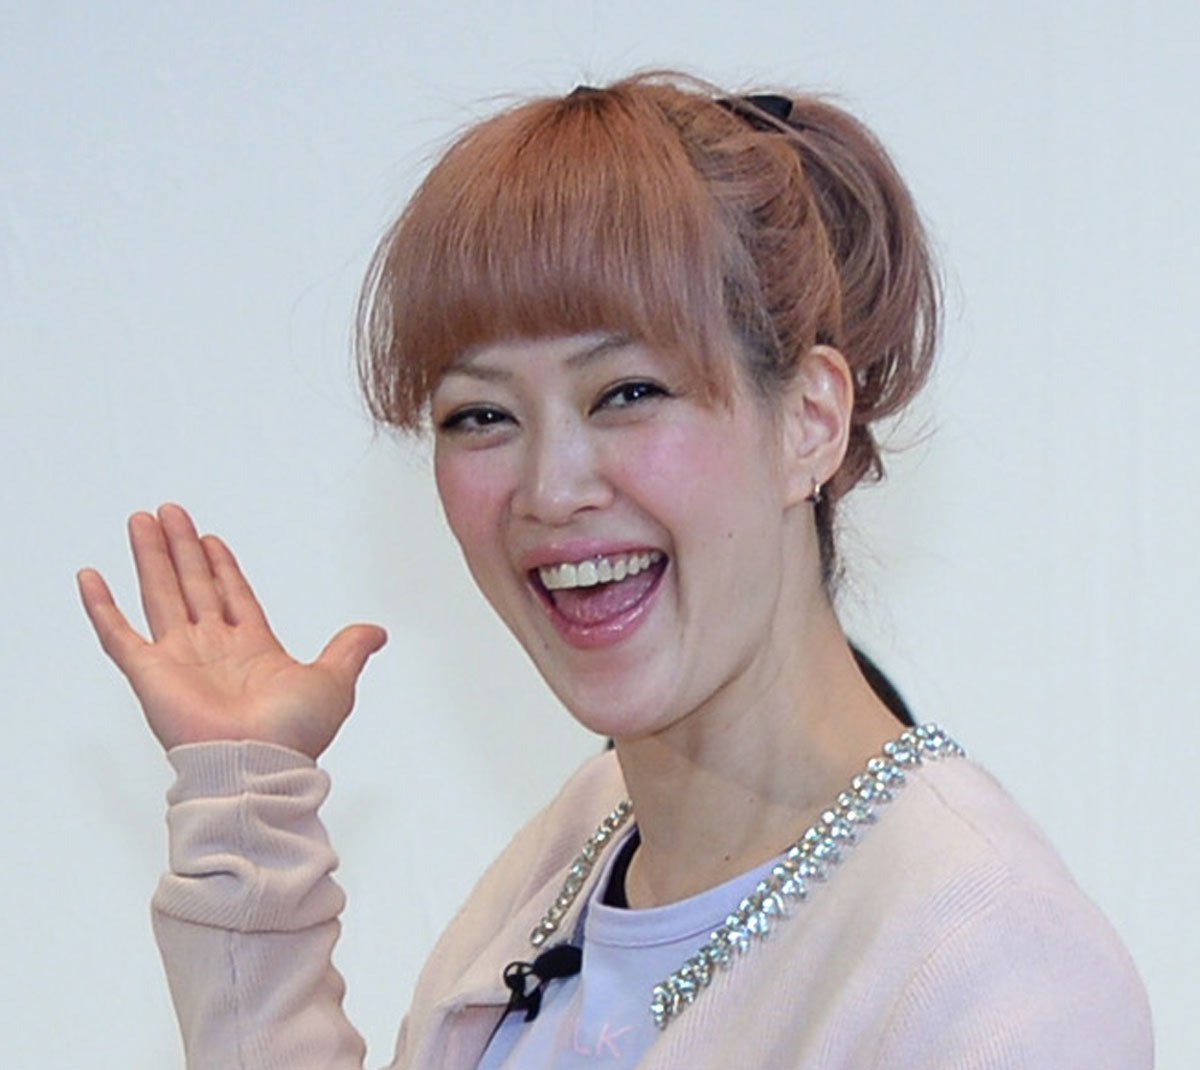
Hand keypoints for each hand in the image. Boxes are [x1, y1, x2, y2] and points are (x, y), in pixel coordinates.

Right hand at [77, 503, 386, 758]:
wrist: (260, 763)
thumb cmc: (295, 733)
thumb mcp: (334, 680)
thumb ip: (349, 649)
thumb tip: (377, 632)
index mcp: (254, 650)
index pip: (232, 596)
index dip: (222, 566)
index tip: (211, 538)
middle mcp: (214, 651)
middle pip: (194, 586)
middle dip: (183, 549)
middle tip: (170, 512)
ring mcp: (179, 660)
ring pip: (161, 595)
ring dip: (151, 557)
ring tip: (142, 519)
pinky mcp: (149, 674)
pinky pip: (117, 634)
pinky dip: (101, 606)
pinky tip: (91, 576)